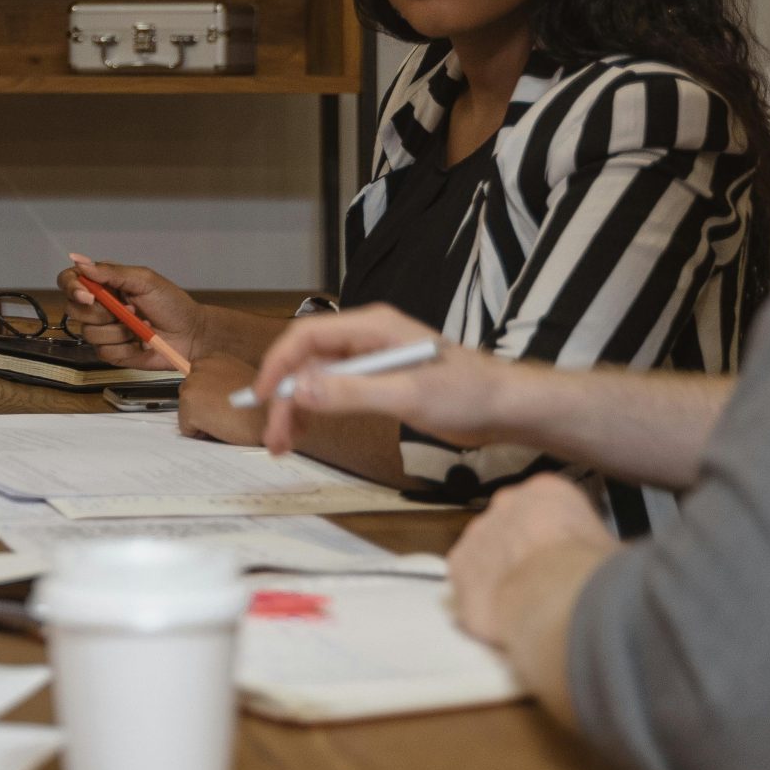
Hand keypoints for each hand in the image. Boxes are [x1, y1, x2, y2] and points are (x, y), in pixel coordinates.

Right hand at [57, 257, 208, 371]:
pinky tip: (142, 342)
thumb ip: (111, 272)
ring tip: (142, 326)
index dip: (72, 288)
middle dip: (102, 313)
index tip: (88, 295)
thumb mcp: (144, 280)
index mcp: (104, 284)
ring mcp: (104, 331)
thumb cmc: (172, 303)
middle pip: (74, 310)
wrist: (191, 335)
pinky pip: (104, 352)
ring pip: (89, 334)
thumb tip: (78, 260)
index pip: (69, 281)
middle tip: (130, 310)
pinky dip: (126, 348)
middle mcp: (100, 306)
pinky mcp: (112, 353)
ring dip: (120, 331)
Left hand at [175, 354, 265, 444]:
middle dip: (202, 406)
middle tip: (226, 413)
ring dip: (201, 419)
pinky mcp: (188, 405)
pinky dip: (200, 434)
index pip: (198, 378)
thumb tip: (214, 395)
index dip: (209, 395)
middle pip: (189, 393)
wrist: (269, 418)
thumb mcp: (243, 381)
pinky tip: (221, 429)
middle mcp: (200, 366)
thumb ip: (225, 382)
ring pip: (187, 411)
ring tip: (226, 420)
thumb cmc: (264, 405)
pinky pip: (187, 428)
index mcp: (216, 358)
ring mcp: (192, 384)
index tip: (224, 402)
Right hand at [254, 306, 500, 457]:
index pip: (307, 337)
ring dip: (297, 408)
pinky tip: (307, 430)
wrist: (507, 406)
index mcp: (372, 327)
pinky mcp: (378, 381)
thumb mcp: (408, 396)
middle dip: (285, 397)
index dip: (278, 365)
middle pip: (307, 361)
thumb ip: (352, 392)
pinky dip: (317, 410)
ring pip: (317, 379)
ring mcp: (371, 360)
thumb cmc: (469, 394)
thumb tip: (300, 390)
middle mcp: (366, 338)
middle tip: (274, 437)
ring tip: (283, 442)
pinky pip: (335, 391)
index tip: (262, 397)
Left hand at [447, 474, 615, 647]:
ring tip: (523, 603)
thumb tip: (609, 562)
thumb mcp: (612, 550)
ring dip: (499, 574)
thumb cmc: (593, 572)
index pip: (547, 506)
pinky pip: (467, 582)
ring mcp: (477, 533)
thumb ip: (597, 546)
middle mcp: (505, 503)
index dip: (558, 535)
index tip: (566, 556)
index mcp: (547, 491)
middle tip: (543, 580)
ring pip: (486, 553)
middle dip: (522, 551)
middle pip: (512, 526)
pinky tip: (502, 616)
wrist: (556, 599)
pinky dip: (481, 598)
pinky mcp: (458, 567)